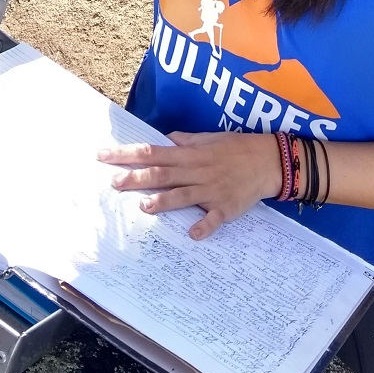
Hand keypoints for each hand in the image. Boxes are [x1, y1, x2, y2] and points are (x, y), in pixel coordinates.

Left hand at [98, 131, 282, 240]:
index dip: (128, 154)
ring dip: (164, 201)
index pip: (152, 152)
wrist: (268, 160)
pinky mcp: (226, 207)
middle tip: (114, 182)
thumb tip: (167, 138)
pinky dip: (204, 226)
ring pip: (183, 196)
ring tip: (144, 206)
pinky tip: (193, 234)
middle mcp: (196, 171)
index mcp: (190, 155)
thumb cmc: (236, 147)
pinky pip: (214, 218)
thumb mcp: (209, 138)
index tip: (105, 155)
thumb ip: (186, 141)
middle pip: (162, 174)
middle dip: (137, 178)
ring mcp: (211, 190)